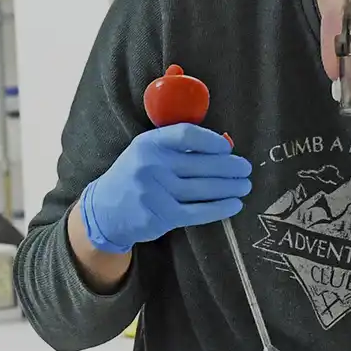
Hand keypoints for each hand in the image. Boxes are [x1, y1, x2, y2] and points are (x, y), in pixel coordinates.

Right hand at [77, 123, 251, 253]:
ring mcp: (156, 192)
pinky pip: (198, 211)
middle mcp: (151, 165)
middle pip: (201, 164)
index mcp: (149, 144)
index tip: (227, 148)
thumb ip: (177, 149)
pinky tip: (234, 205)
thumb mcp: (147, 153)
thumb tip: (223, 149)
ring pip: (202, 189)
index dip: (212, 141)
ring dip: (229, 188)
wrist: (105, 210)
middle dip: (229, 167)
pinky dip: (219, 209)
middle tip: (246, 169)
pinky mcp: (161, 216)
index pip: (187, 135)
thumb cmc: (134, 176)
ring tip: (244, 186)